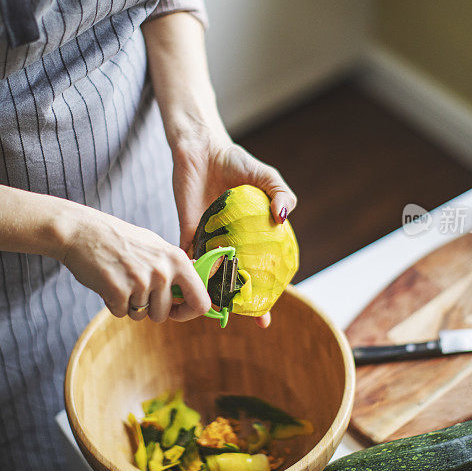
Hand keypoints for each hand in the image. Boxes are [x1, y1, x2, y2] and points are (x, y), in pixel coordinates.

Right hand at [57, 206, 210, 321]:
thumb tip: (199, 285)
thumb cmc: (120, 240)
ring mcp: (141, 281)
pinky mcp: (119, 291)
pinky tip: (108, 282)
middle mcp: (163, 271)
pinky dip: (113, 304)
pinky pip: (121, 313)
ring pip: (141, 316)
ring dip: (130, 305)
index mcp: (178, 260)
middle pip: (164, 314)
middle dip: (149, 309)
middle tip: (135, 288)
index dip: (188, 313)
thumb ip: (177, 267)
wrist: (83, 232)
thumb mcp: (156, 246)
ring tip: (121, 279)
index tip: (175, 311)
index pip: (201, 302)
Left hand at [168, 119, 297, 327]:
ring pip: (213, 276)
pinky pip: (189, 258)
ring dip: (215, 293)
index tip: (265, 317)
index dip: (266, 295)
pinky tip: (194, 288)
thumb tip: (282, 218)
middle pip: (237, 280)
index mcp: (252, 236)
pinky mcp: (189, 233)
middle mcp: (232, 244)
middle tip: (246, 320)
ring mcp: (210, 241)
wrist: (201, 150)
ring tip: (220, 309)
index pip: (262, 270)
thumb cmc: (236, 162)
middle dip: (241, 304)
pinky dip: (191, 273)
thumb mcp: (266, 177)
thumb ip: (282, 194)